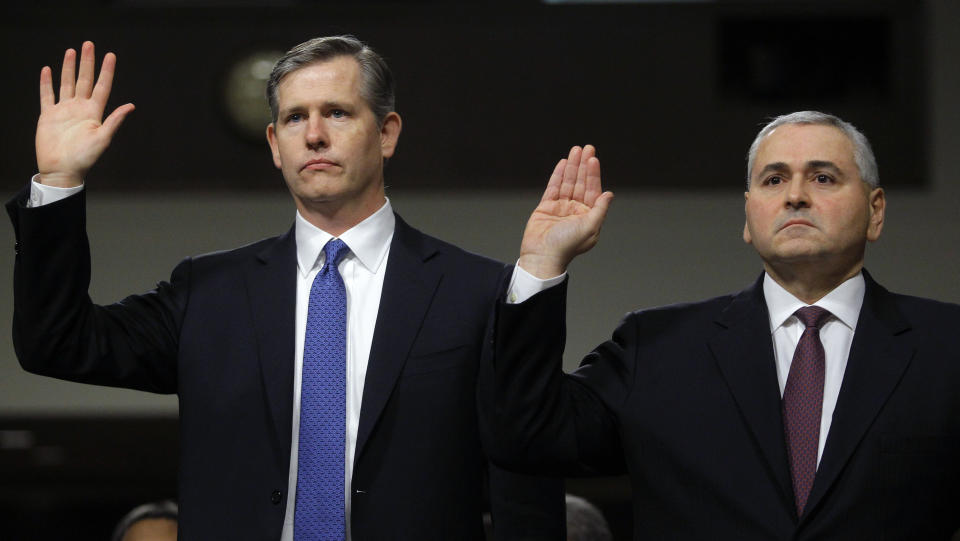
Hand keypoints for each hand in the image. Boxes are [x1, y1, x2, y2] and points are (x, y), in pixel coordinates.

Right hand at [35, 41, 134, 187]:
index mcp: (94, 113)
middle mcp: (80, 108)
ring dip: (69, 68)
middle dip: (87, 62)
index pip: (102, 86)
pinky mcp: (49, 116)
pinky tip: (48, 70)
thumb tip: (131, 106)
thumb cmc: (85, 158)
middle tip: (89, 44)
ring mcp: (64, 111)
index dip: (106, 71)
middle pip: (84, 80)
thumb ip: (115, 121)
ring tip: (72, 51)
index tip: (110, 55)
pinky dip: (46, 83)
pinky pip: (47, 95)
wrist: (62, 170)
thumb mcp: (103, 138)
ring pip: (67, 83)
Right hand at [518, 145, 612, 277]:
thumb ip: (600, 209)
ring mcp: (560, 208)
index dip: (593, 174)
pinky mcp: (546, 207)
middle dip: (583, 165)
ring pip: (568, 182)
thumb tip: (609, 194)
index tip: (593, 159)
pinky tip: (563, 163)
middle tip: (587, 148)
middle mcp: (576, 211)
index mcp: (588, 216)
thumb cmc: (567, 246)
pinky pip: (553, 187)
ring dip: (572, 166)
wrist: (542, 255)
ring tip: (575, 150)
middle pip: (581, 183)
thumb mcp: (590, 227)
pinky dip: (558, 175)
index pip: (593, 190)